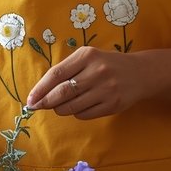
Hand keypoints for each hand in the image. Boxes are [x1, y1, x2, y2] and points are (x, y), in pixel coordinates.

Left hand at [25, 46, 144, 118]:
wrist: (140, 73)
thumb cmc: (106, 64)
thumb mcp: (88, 58)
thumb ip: (66, 70)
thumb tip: (41, 92)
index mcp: (87, 55)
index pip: (57, 73)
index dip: (40, 88)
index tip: (30, 99)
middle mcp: (97, 71)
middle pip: (62, 92)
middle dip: (46, 102)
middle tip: (37, 106)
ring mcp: (106, 89)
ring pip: (72, 107)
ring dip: (60, 109)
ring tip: (60, 105)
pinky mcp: (113, 105)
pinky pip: (84, 115)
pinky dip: (76, 113)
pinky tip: (79, 107)